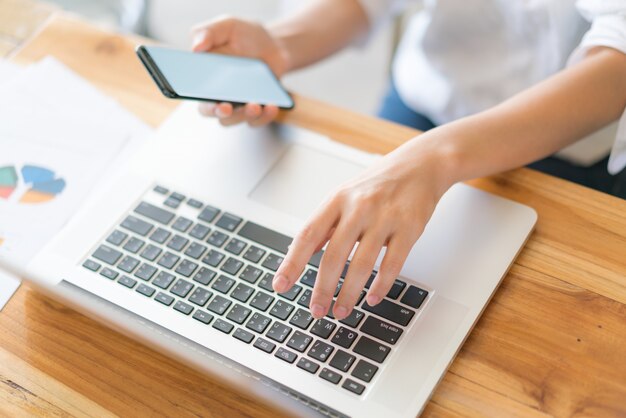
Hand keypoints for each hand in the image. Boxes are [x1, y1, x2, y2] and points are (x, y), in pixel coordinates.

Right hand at [191, 16, 289, 126]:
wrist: (273, 45)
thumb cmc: (244, 36)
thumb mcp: (227, 26)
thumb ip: (209, 32)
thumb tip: (196, 47)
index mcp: (204, 76)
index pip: (192, 90)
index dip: (191, 94)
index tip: (198, 92)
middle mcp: (217, 95)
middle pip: (211, 111)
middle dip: (217, 111)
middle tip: (226, 107)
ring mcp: (237, 105)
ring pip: (235, 119)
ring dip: (244, 115)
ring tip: (255, 105)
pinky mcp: (257, 111)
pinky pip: (258, 120)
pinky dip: (265, 116)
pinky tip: (271, 106)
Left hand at [272, 138, 453, 319]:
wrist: (419, 165)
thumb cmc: (378, 184)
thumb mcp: (343, 196)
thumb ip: (323, 225)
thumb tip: (298, 251)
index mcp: (336, 200)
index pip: (307, 235)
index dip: (291, 263)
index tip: (281, 285)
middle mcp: (358, 207)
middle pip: (333, 255)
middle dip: (323, 288)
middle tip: (316, 310)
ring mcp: (385, 217)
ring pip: (362, 264)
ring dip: (349, 293)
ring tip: (341, 311)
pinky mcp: (409, 228)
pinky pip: (392, 263)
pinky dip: (381, 285)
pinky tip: (372, 298)